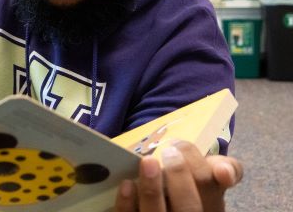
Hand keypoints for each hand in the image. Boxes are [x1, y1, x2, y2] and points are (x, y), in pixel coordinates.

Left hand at [114, 141, 242, 211]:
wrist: (166, 204)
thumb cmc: (188, 185)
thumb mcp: (208, 178)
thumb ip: (226, 168)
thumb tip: (224, 171)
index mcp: (211, 205)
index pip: (210, 187)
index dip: (198, 165)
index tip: (178, 146)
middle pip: (189, 207)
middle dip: (179, 177)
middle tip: (168, 152)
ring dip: (152, 188)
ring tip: (147, 162)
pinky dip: (128, 203)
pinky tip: (127, 184)